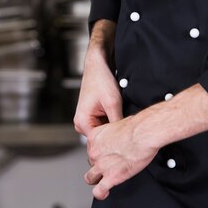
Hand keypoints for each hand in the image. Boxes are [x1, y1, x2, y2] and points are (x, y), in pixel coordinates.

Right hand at [73, 21, 121, 136]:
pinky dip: (111, 120)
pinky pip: (103, 123)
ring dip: (113, 126)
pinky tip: (118, 114)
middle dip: (114, 133)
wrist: (98, 65)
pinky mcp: (91, 115)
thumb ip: (117, 123)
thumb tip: (126, 137)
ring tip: (122, 118)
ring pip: (103, 130)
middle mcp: (81, 123)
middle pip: (101, 137)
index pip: (99, 142)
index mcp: (82, 122)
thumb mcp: (113, 103)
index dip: (114, 141)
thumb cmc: (101, 80)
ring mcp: (85, 119)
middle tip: (127, 129)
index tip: (126, 140)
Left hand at [84, 116, 158, 199]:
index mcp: (95, 137)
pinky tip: (104, 194)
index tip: (105, 153)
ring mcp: (101, 166)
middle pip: (91, 162)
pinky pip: (99, 190)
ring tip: (101, 181)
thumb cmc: (136, 127)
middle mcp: (95, 152)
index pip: (92, 148)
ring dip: (95, 180)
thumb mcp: (117, 123)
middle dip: (99, 164)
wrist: (143, 134)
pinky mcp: (111, 177)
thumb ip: (114, 133)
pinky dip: (100, 194)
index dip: (100, 152)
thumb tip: (120, 135)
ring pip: (90, 178)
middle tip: (109, 165)